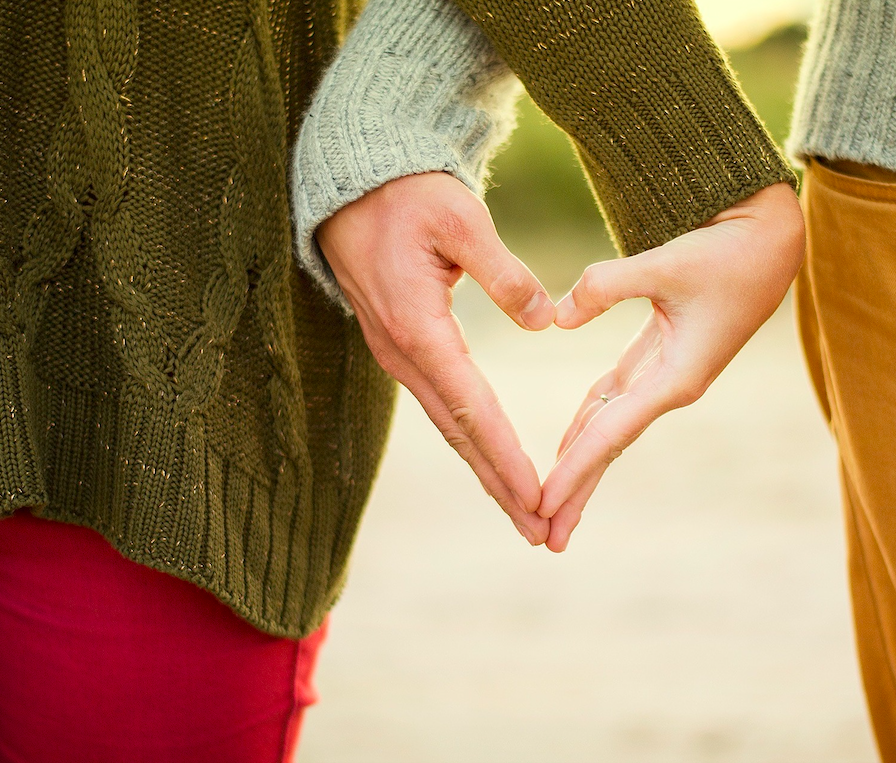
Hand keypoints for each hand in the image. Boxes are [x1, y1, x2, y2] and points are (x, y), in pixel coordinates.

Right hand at [314, 172, 555, 544]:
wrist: (351, 185)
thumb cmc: (407, 195)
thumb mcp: (460, 219)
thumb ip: (503, 272)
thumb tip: (544, 321)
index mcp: (419, 327)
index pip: (472, 407)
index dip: (506, 456)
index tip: (538, 496)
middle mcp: (403, 353)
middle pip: (459, 433)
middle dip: (500, 485)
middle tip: (539, 530)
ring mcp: (397, 354)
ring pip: (449, 425)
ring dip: (486, 470)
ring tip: (524, 510)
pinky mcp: (401, 347)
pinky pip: (441, 404)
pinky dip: (470, 439)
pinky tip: (491, 459)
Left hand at [540, 183, 805, 550]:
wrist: (770, 240)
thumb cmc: (727, 252)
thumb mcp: (666, 263)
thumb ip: (606, 286)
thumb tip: (556, 318)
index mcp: (677, 378)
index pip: (611, 434)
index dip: (573, 470)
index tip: (541, 505)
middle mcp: (670, 387)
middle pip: (609, 447)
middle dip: (576, 491)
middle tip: (543, 537)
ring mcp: (665, 375)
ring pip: (610, 427)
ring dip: (580, 464)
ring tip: (549, 504)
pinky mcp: (660, 356)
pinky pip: (615, 399)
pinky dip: (588, 422)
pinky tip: (567, 444)